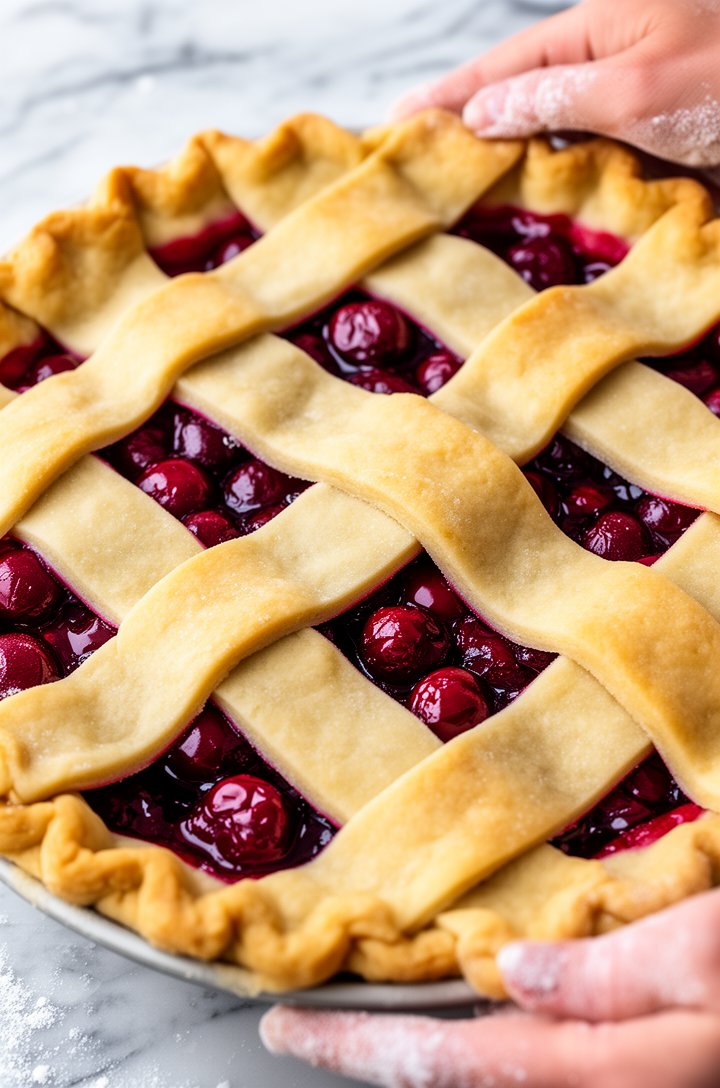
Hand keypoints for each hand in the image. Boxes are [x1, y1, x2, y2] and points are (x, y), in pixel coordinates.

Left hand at [261, 889, 719, 1087]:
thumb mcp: (708, 955)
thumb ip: (607, 975)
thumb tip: (511, 975)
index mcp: (599, 1065)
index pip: (449, 1061)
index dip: (360, 1046)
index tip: (284, 1027)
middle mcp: (602, 1085)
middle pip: (465, 1080)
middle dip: (383, 1056)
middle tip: (309, 1023)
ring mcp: (621, 1079)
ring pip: (501, 1075)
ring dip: (433, 1050)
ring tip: (369, 1017)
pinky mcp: (639, 1064)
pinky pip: (547, 1065)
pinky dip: (491, 1048)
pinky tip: (485, 1013)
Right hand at [391, 0, 719, 169]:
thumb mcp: (637, 86)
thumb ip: (556, 98)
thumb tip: (483, 112)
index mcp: (599, 31)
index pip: (501, 66)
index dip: (445, 96)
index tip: (393, 125)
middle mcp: (611, 62)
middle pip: (520, 96)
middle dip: (467, 128)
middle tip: (415, 168)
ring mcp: (635, 102)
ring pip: (555, 135)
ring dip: (512, 164)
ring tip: (461, 195)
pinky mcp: (659, 140)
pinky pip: (596, 163)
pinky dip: (564, 187)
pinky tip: (541, 210)